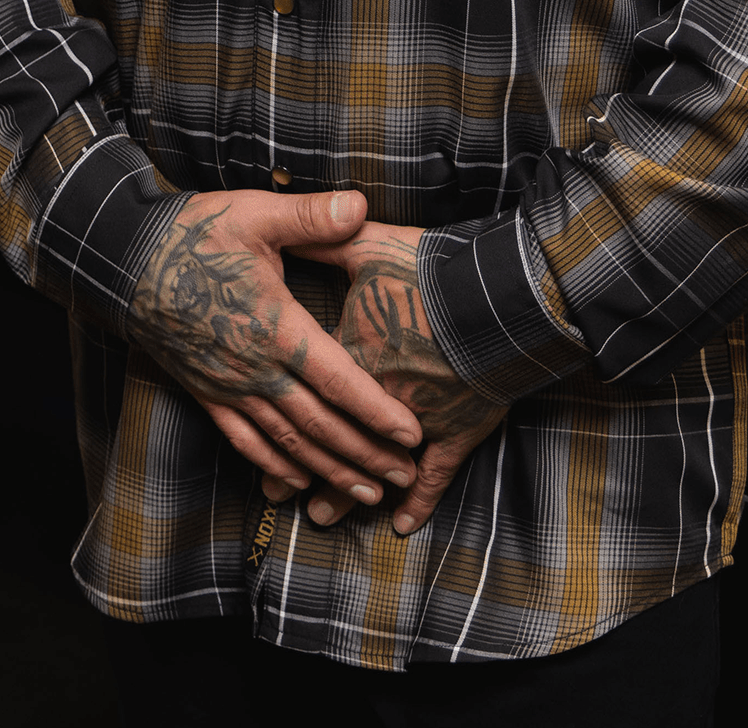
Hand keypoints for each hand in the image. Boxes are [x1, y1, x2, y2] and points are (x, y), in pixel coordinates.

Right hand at [128, 189, 422, 503]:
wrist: (124, 259)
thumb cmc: (191, 232)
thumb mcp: (254, 214)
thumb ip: (311, 216)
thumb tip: (361, 205)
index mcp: (274, 326)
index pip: (337, 379)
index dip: (377, 410)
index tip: (413, 434)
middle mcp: (253, 368)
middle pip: (319, 424)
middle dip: (366, 454)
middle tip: (405, 476)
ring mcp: (227, 386)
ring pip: (287, 443)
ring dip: (330, 470)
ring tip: (367, 493)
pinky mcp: (204, 393)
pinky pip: (244, 442)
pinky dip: (276, 466)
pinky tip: (299, 482)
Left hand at [278, 221, 504, 535]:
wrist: (496, 295)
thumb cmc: (430, 267)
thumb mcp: (367, 245)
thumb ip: (322, 238)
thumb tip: (286, 222)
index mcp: (350, 353)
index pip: (304, 393)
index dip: (277, 417)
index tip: (251, 442)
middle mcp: (375, 397)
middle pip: (330, 441)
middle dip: (300, 471)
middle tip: (275, 494)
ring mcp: (416, 420)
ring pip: (372, 467)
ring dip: (345, 493)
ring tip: (320, 515)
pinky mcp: (456, 431)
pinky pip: (435, 477)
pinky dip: (418, 501)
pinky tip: (402, 524)